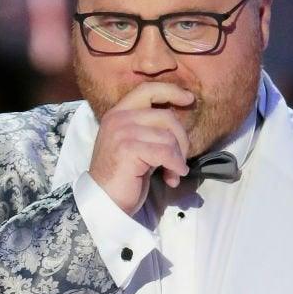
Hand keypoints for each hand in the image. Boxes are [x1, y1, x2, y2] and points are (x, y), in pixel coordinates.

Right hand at [88, 80, 195, 214]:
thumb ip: (149, 130)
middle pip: (166, 116)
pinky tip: (172, 178)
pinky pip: (165, 152)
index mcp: (118, 114)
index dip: (171, 91)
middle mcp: (118, 118)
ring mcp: (122, 132)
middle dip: (181, 139)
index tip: (189, 99)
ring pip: (168, 137)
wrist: (103, 203)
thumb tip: (178, 126)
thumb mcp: (134, 145)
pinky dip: (175, 166)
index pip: (148, 90)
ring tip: (172, 173)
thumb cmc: (122, 178)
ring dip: (177, 158)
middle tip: (181, 159)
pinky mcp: (128, 148)